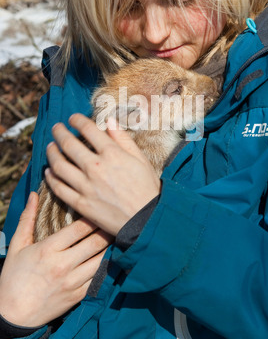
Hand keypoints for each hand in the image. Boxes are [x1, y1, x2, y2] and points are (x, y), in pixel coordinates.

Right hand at [0, 192, 111, 327]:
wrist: (13, 314)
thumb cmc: (13, 277)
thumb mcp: (17, 245)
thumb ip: (27, 219)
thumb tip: (33, 194)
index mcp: (49, 249)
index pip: (79, 228)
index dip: (93, 217)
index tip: (100, 207)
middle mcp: (63, 265)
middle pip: (95, 243)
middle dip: (107, 230)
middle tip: (116, 219)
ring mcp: (73, 282)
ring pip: (101, 260)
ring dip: (112, 247)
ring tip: (119, 235)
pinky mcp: (78, 296)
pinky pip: (99, 278)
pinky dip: (108, 266)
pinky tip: (114, 257)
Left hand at [45, 114, 160, 235]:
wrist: (147, 220)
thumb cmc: (147, 188)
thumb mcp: (140, 159)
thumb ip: (123, 139)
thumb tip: (109, 120)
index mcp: (112, 154)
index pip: (88, 129)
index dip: (77, 120)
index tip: (73, 118)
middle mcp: (96, 167)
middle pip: (68, 144)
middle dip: (59, 132)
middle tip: (56, 128)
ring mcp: (86, 186)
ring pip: (59, 165)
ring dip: (51, 153)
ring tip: (50, 147)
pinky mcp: (81, 204)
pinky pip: (59, 188)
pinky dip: (51, 178)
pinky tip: (49, 172)